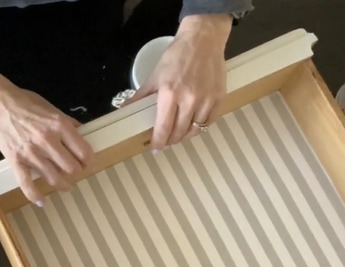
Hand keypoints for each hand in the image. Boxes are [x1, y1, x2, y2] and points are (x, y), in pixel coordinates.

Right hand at [0, 84, 94, 205]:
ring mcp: (32, 153)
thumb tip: (80, 131)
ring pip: (53, 178)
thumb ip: (67, 122)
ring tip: (65, 186)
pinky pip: (27, 184)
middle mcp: (48, 141)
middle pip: (71, 168)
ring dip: (62, 185)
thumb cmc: (26, 103)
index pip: (83, 151)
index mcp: (59, 126)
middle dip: (76, 173)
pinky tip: (41, 202)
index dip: (89, 161)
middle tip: (75, 172)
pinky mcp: (16, 161)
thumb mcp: (52, 108)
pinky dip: (35, 195)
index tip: (89, 164)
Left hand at [125, 14, 231, 150]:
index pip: (164, 127)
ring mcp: (206, 100)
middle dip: (170, 141)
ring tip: (177, 136)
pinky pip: (208, 122)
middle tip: (165, 142)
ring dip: (184, 137)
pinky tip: (191, 127)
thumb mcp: (154, 76)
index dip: (158, 142)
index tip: (155, 148)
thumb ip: (141, 96)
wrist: (203, 40)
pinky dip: (199, 128)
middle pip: (179, 132)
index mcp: (170, 94)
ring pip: (195, 130)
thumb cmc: (176, 56)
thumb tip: (125, 110)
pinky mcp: (219, 98)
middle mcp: (189, 99)